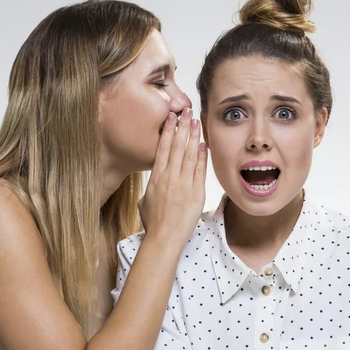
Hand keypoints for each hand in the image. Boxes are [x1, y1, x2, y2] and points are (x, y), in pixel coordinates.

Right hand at [138, 108, 206, 248]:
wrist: (164, 238)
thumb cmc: (153, 223)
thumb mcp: (145, 201)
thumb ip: (152, 187)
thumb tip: (156, 182)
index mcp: (156, 177)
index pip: (163, 148)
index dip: (168, 131)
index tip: (172, 118)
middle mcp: (170, 177)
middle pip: (177, 146)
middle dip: (182, 127)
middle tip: (186, 111)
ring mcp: (183, 184)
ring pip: (188, 154)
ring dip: (192, 136)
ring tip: (196, 120)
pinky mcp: (196, 192)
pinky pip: (199, 170)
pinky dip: (202, 156)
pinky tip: (203, 143)